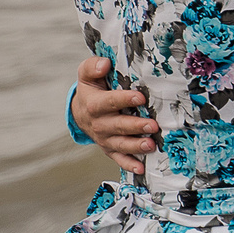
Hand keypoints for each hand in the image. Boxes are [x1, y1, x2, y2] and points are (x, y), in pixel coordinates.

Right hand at [73, 55, 154, 173]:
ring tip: (151, 145)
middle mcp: (99, 124)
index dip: (125, 99)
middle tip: (152, 126)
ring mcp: (105, 138)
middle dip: (136, 126)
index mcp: (94, 105)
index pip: (110, 102)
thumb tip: (104, 64)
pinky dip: (129, 164)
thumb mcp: (87, 74)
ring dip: (136, 146)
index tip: (141, 97)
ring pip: (121, 144)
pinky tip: (141, 168)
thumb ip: (93, 67)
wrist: (81, 111)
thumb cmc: (91, 89)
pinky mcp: (110, 148)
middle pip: (118, 126)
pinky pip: (119, 158)